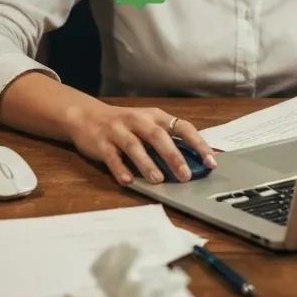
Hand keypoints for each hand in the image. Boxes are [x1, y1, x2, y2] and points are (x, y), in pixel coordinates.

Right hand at [68, 103, 216, 185]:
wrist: (87, 116)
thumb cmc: (125, 126)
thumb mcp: (148, 127)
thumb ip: (167, 141)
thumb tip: (194, 164)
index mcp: (155, 117)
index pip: (182, 127)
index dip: (198, 144)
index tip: (210, 161)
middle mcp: (138, 121)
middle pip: (158, 137)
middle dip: (173, 156)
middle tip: (185, 175)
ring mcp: (118, 131)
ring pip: (134, 146)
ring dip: (147, 163)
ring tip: (158, 180)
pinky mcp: (101, 143)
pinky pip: (111, 157)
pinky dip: (120, 169)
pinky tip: (128, 180)